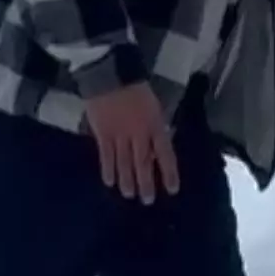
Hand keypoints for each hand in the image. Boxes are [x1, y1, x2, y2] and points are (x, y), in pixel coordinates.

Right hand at [84, 83, 179, 203]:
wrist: (110, 74)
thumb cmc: (136, 89)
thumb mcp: (154, 107)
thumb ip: (155, 129)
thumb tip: (155, 153)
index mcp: (155, 125)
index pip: (165, 154)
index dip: (169, 173)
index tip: (172, 189)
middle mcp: (139, 134)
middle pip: (144, 163)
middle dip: (146, 183)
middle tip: (148, 201)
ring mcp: (119, 135)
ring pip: (124, 163)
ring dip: (128, 181)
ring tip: (130, 195)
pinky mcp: (102, 134)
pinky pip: (106, 156)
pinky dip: (108, 170)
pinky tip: (109, 183)